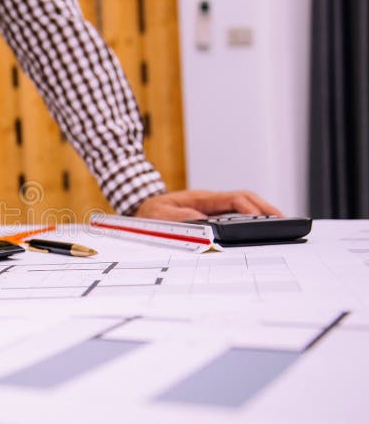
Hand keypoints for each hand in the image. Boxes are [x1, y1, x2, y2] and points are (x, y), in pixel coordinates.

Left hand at [133, 190, 282, 220]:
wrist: (140, 212)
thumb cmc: (150, 214)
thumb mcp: (161, 216)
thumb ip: (182, 218)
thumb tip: (207, 223)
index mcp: (200, 198)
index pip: (232, 199)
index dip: (248, 209)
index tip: (260, 219)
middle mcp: (210, 201)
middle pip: (244, 199)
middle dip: (264, 208)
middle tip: (284, 220)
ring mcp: (212, 207)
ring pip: (243, 205)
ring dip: (262, 212)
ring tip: (281, 222)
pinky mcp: (212, 215)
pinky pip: (236, 214)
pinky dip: (252, 217)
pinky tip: (262, 225)